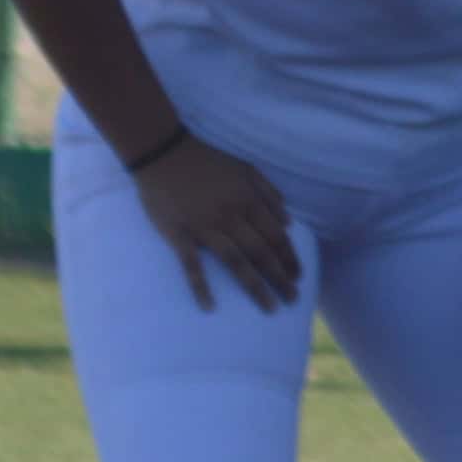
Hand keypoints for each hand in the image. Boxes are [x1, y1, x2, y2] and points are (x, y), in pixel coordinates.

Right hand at [132, 134, 299, 312]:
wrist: (163, 152)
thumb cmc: (205, 160)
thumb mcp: (245, 168)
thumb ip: (269, 193)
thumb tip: (288, 222)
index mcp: (248, 201)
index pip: (276, 236)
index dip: (290, 259)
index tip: (298, 278)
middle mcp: (231, 217)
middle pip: (262, 253)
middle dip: (280, 279)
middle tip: (293, 301)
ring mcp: (204, 227)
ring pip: (236, 262)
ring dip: (256, 287)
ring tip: (270, 308)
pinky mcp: (178, 234)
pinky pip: (191, 265)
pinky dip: (200, 286)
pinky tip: (209, 307)